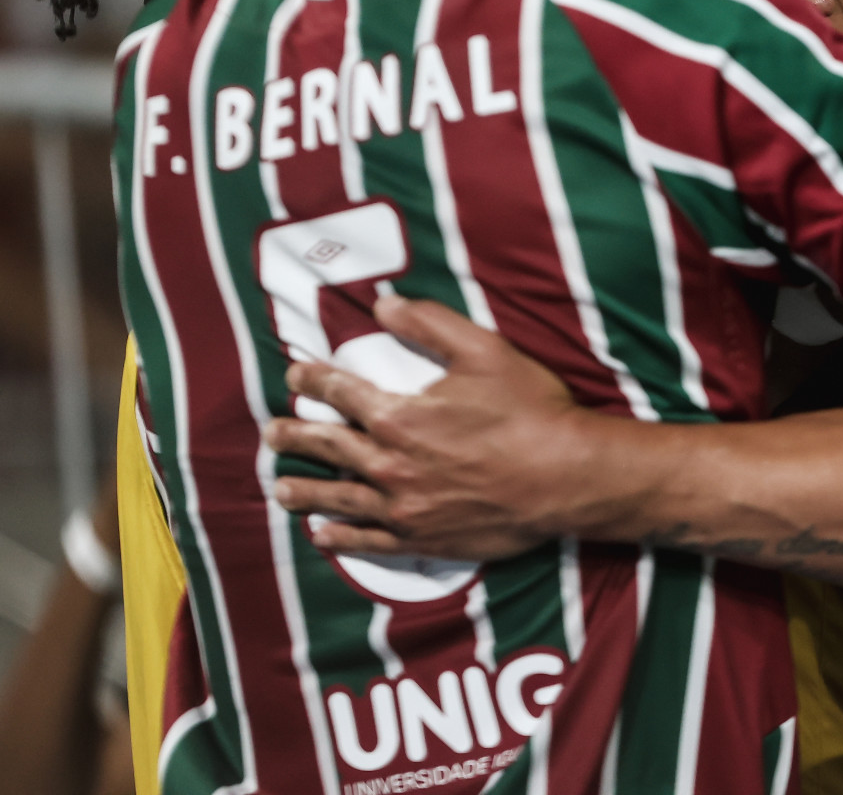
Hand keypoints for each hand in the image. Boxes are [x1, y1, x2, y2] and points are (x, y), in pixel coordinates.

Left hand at [266, 295, 608, 559]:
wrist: (566, 477)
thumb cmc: (531, 411)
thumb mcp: (484, 351)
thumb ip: (430, 325)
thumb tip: (384, 305)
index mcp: (399, 416)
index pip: (341, 392)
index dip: (313, 380)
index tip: (296, 375)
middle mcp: (389, 465)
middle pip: (327, 447)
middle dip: (294, 436)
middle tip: (272, 433)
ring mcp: (403, 507)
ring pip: (337, 498)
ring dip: (304, 491)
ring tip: (281, 488)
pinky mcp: (423, 539)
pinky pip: (367, 542)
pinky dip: (340, 538)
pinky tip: (324, 535)